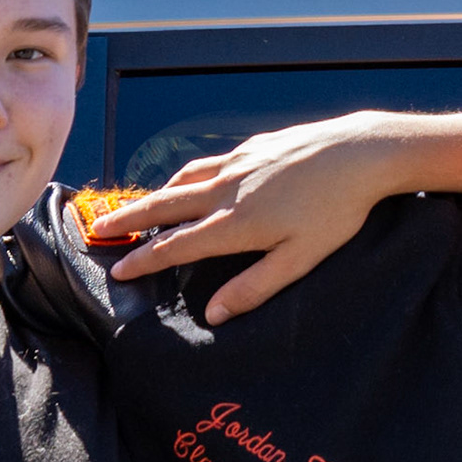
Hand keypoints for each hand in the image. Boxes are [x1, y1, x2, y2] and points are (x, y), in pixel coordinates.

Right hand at [92, 113, 388, 325]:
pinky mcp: (254, 146)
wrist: (361, 153)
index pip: (176, 245)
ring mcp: (239, 163)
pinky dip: (186, 174)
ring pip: (183, 180)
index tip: (118, 270)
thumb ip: (255, 287)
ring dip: (155, 195)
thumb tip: (214, 314)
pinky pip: (208, 162)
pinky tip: (189, 178)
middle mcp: (227, 190)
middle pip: (165, 206)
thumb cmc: (337, 211)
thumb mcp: (301, 259)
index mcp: (236, 223)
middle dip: (130, 219)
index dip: (144, 259)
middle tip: (99, 228)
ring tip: (138, 207)